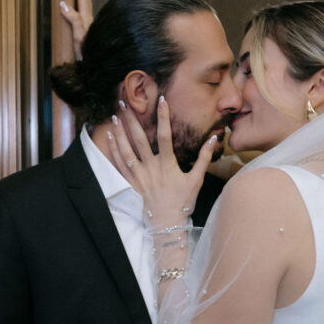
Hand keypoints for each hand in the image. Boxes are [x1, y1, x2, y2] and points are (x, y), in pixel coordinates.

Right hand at [58, 0, 92, 60]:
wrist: (95, 66)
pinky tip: (78, 0)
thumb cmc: (88, 53)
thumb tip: (63, 4)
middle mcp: (88, 18)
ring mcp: (87, 23)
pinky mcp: (86, 29)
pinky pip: (82, 8)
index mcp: (85, 17)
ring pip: (85, 0)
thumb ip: (73, 20)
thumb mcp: (79, 37)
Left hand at [107, 96, 217, 228]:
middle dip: (132, 119)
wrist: (167, 223)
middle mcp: (151, 167)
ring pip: (126, 149)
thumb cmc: (183, 202)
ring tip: (114, 115)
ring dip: (120, 131)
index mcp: (167, 164)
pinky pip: (119, 164)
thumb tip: (213, 139)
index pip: (166, 135)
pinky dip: (114, 150)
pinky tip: (110, 137)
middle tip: (125, 101)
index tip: (161, 99)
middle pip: (140, 138)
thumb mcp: (196, 179)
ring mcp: (139, 175)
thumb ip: (204, 158)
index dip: (163, 116)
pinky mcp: (131, 183)